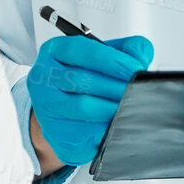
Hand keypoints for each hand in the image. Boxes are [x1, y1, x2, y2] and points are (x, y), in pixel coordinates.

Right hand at [27, 34, 153, 166]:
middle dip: (116, 86)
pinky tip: (118, 124)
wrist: (67, 114)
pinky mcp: (55, 134)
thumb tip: (140, 58)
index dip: (111, 60)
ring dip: (113, 107)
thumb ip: (127, 49)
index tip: (134, 68)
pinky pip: (85, 132)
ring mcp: (45, 108)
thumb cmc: (88, 82)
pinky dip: (106, 128)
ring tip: (132, 106)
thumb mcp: (106, 57)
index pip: (80, 50)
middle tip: (139, 90)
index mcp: (54, 52)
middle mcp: (43, 78)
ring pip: (83, 107)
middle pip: (82, 80)